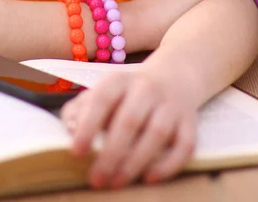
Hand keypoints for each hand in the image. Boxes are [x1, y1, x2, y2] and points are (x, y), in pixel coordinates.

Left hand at [62, 70, 195, 187]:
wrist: (175, 74)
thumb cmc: (129, 91)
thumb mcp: (104, 90)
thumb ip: (81, 107)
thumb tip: (69, 128)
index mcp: (120, 80)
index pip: (102, 98)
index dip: (89, 124)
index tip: (77, 151)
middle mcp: (147, 88)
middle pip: (130, 120)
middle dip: (111, 153)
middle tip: (96, 179)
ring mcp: (170, 104)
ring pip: (156, 132)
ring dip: (136, 161)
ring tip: (117, 182)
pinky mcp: (189, 121)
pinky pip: (184, 144)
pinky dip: (169, 163)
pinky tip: (151, 177)